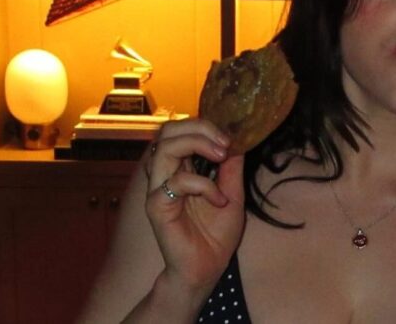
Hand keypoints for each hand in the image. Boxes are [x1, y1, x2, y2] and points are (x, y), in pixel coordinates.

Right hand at [143, 118, 244, 299]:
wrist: (206, 269)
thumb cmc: (215, 236)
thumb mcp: (233, 195)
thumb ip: (231, 169)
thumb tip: (238, 143)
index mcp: (181, 169)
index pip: (181, 131)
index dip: (205, 126)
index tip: (231, 138)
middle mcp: (166, 175)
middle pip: (167, 131)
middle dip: (199, 127)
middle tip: (224, 142)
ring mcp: (158, 189)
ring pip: (164, 148)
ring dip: (197, 144)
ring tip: (221, 155)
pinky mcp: (157, 206)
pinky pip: (176, 182)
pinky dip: (203, 185)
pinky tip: (219, 200)